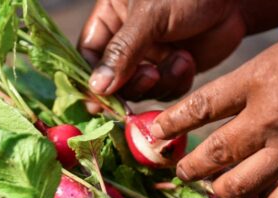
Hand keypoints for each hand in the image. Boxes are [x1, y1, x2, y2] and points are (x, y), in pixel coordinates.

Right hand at [79, 0, 277, 100]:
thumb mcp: (150, 16)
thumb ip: (122, 51)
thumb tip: (96, 88)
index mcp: (110, 18)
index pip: (89, 55)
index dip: (92, 79)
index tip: (99, 100)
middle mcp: (126, 40)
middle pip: (112, 80)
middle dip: (131, 84)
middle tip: (150, 76)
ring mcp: (149, 57)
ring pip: (140, 89)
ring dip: (159, 83)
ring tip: (179, 59)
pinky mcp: (172, 69)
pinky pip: (164, 91)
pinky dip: (176, 81)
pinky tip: (188, 61)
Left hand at [150, 18, 277, 197]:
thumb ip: (251, 85)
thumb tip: (223, 110)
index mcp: (258, 81)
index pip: (199, 107)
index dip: (169, 124)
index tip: (153, 136)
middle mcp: (269, 119)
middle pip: (211, 155)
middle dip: (188, 168)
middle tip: (180, 171)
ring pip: (238, 186)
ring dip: (220, 189)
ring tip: (214, 187)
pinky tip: (260, 197)